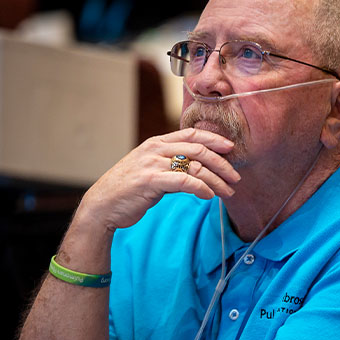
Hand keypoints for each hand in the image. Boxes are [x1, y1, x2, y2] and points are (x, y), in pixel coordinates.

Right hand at [74, 128, 240, 236]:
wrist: (103, 204)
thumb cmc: (130, 190)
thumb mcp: (151, 171)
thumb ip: (171, 166)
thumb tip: (196, 170)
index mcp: (157, 143)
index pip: (192, 134)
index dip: (214, 139)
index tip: (231, 148)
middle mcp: (155, 149)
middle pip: (198, 149)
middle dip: (222, 163)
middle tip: (236, 177)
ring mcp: (152, 163)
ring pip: (195, 166)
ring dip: (216, 180)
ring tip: (228, 192)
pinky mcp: (151, 180)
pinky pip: (184, 180)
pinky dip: (201, 188)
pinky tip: (209, 195)